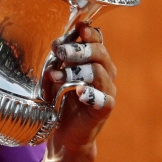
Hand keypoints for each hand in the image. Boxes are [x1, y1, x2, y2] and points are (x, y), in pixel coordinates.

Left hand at [42, 24, 116, 161]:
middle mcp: (105, 73)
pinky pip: (104, 100)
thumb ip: (56, 61)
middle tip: (60, 53)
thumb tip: (54, 46)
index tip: (77, 28)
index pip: (97, 40)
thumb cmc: (59, 100)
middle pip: (100, 53)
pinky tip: (79, 92)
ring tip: (56, 77)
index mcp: (94, 61)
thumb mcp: (54, 75)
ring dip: (76, 72)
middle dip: (80, 50)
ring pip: (100, 73)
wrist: (64, 133)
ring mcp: (106, 92)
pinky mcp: (103, 111)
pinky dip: (91, 94)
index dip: (89, 33)